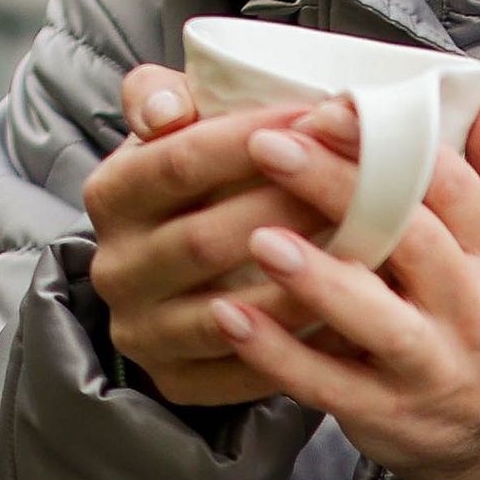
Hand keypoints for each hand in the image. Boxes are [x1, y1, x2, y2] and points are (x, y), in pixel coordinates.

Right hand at [86, 66, 337, 406]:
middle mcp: (115, 268)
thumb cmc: (197, 188)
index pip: (177, 163)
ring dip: (302, 284)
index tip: (316, 120)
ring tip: (368, 254)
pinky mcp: (175, 382)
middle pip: (206, 240)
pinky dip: (303, 347)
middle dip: (287, 212)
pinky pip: (246, 373)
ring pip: (229, 312)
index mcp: (111, 196)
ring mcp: (142, 331)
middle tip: (360, 192)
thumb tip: (165, 108)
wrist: (180, 281)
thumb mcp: (174, 132)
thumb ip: (163, 97)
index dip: (249, 140)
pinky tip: (356, 320)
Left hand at [204, 93, 479, 479]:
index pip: (447, 182)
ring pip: (377, 318)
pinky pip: (328, 382)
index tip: (328, 107)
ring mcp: (427, 363)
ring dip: (317, 278)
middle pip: (409, 236)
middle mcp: (468, 306)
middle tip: (268, 147)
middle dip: (340, 189)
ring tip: (259, 238)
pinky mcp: (384, 410)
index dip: (390, 142)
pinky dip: (277, 354)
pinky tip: (228, 319)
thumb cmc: (470, 314)